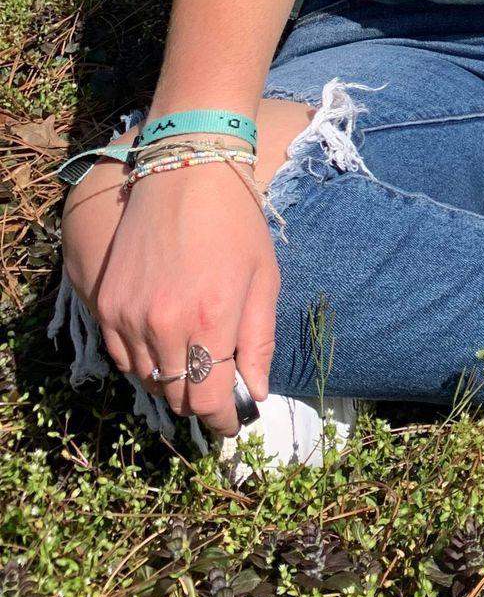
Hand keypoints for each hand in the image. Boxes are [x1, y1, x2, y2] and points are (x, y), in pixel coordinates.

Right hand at [61, 158, 278, 440]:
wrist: (187, 171)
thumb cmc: (236, 223)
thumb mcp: (263, 279)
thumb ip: (258, 340)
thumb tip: (256, 391)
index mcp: (212, 320)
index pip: (210, 400)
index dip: (223, 421)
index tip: (233, 424)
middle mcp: (166, 323)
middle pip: (178, 396)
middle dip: (201, 402)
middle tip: (217, 393)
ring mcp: (129, 314)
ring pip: (148, 380)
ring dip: (173, 382)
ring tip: (194, 366)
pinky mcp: (107, 302)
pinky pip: (122, 356)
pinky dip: (144, 361)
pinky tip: (166, 345)